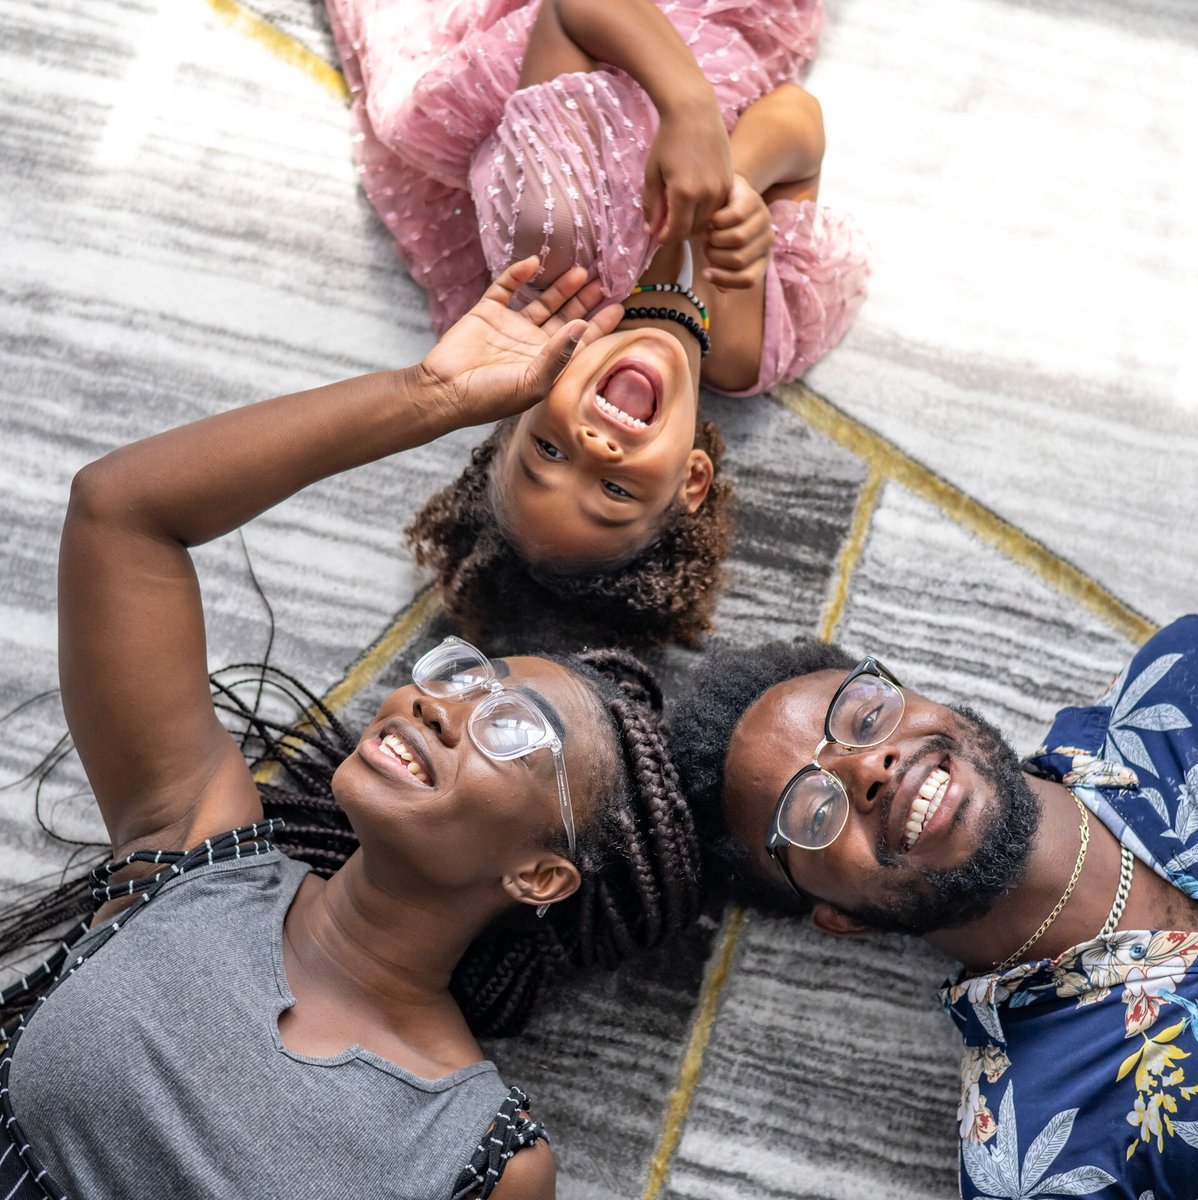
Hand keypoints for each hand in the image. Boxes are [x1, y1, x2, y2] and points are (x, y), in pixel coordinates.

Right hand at [419, 257, 623, 426]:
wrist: (444, 392)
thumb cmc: (490, 398)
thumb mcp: (533, 383)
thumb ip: (558, 355)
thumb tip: (582, 325)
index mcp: (546, 364)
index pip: (579, 341)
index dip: (599, 324)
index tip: (620, 305)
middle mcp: (531, 344)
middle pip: (565, 316)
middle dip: (585, 300)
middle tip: (605, 281)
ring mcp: (510, 327)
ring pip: (542, 300)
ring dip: (560, 286)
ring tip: (581, 270)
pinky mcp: (487, 312)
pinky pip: (506, 287)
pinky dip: (519, 274)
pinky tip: (535, 262)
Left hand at [642, 103, 733, 244]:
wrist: (694, 110)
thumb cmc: (668, 139)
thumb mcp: (653, 173)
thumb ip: (652, 205)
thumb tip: (652, 231)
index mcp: (684, 192)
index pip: (676, 232)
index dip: (665, 238)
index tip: (657, 236)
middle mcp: (706, 193)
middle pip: (692, 230)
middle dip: (677, 232)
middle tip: (666, 224)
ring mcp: (722, 188)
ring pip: (707, 221)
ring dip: (693, 223)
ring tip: (679, 213)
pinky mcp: (731, 182)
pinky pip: (718, 208)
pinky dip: (706, 211)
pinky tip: (694, 203)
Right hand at [702, 174, 773, 289]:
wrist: (721, 194)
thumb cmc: (719, 230)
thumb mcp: (720, 253)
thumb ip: (723, 271)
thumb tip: (723, 289)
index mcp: (762, 259)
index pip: (749, 280)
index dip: (724, 280)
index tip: (705, 274)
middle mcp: (767, 239)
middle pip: (738, 260)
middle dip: (715, 255)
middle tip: (707, 245)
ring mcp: (763, 218)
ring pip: (737, 239)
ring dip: (714, 238)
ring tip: (709, 232)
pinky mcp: (753, 199)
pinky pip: (734, 217)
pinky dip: (716, 221)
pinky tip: (712, 219)